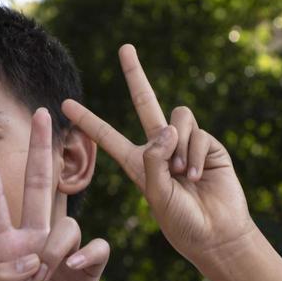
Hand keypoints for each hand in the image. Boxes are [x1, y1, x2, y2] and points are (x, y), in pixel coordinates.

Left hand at [0, 109, 109, 280]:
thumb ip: (3, 278)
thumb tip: (30, 258)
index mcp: (3, 244)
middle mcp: (32, 240)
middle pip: (38, 185)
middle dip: (40, 149)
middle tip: (41, 112)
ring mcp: (60, 253)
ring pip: (67, 224)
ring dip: (58, 247)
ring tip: (47, 275)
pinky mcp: (86, 270)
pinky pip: (94, 247)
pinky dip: (86, 256)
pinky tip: (76, 271)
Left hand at [61, 44, 256, 274]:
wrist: (216, 233)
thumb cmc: (181, 222)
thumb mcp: (156, 194)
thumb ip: (155, 160)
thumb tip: (167, 127)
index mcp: (137, 162)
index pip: (107, 136)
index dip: (87, 120)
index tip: (64, 103)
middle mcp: (159, 147)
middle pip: (145, 102)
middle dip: (135, 74)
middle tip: (124, 47)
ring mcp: (184, 143)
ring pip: (176, 119)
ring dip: (179, 146)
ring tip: (184, 175)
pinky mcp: (208, 144)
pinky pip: (196, 133)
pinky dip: (196, 154)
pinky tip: (199, 176)